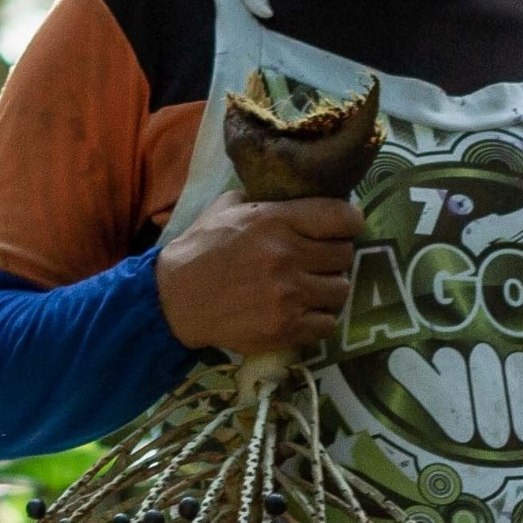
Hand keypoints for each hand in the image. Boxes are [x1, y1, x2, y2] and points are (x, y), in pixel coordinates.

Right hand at [156, 195, 363, 354]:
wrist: (173, 300)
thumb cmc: (201, 249)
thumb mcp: (228, 208)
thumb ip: (266, 199)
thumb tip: (299, 194)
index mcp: (275, 219)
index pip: (341, 216)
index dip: (349, 222)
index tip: (343, 227)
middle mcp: (286, 255)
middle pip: (345, 255)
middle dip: (335, 256)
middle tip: (320, 260)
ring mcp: (288, 295)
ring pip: (341, 290)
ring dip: (330, 289)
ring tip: (312, 287)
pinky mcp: (285, 328)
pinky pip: (328, 324)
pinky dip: (320, 318)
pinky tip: (303, 311)